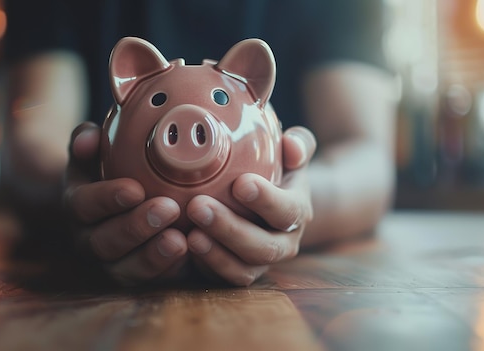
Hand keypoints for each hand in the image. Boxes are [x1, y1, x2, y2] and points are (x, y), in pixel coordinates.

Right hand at [64, 122, 188, 285]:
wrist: (103, 209)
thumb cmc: (102, 174)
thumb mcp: (89, 156)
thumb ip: (86, 142)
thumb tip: (90, 136)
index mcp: (77, 208)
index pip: (84, 205)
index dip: (107, 199)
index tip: (135, 189)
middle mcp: (89, 241)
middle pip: (105, 243)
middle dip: (136, 228)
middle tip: (168, 208)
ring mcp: (111, 263)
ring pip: (126, 269)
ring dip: (153, 257)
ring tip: (180, 240)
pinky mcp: (137, 277)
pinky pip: (150, 282)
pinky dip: (169, 271)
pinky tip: (191, 255)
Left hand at [185, 126, 315, 285]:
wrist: (271, 203)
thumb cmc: (278, 171)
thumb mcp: (291, 155)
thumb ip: (298, 144)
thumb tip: (291, 145)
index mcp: (297, 212)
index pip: (288, 211)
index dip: (266, 200)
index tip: (240, 183)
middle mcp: (284, 243)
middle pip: (264, 247)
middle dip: (230, 229)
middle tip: (198, 206)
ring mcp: (261, 263)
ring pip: (244, 268)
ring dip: (216, 253)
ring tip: (190, 234)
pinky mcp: (239, 273)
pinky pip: (224, 279)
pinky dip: (206, 266)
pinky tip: (184, 247)